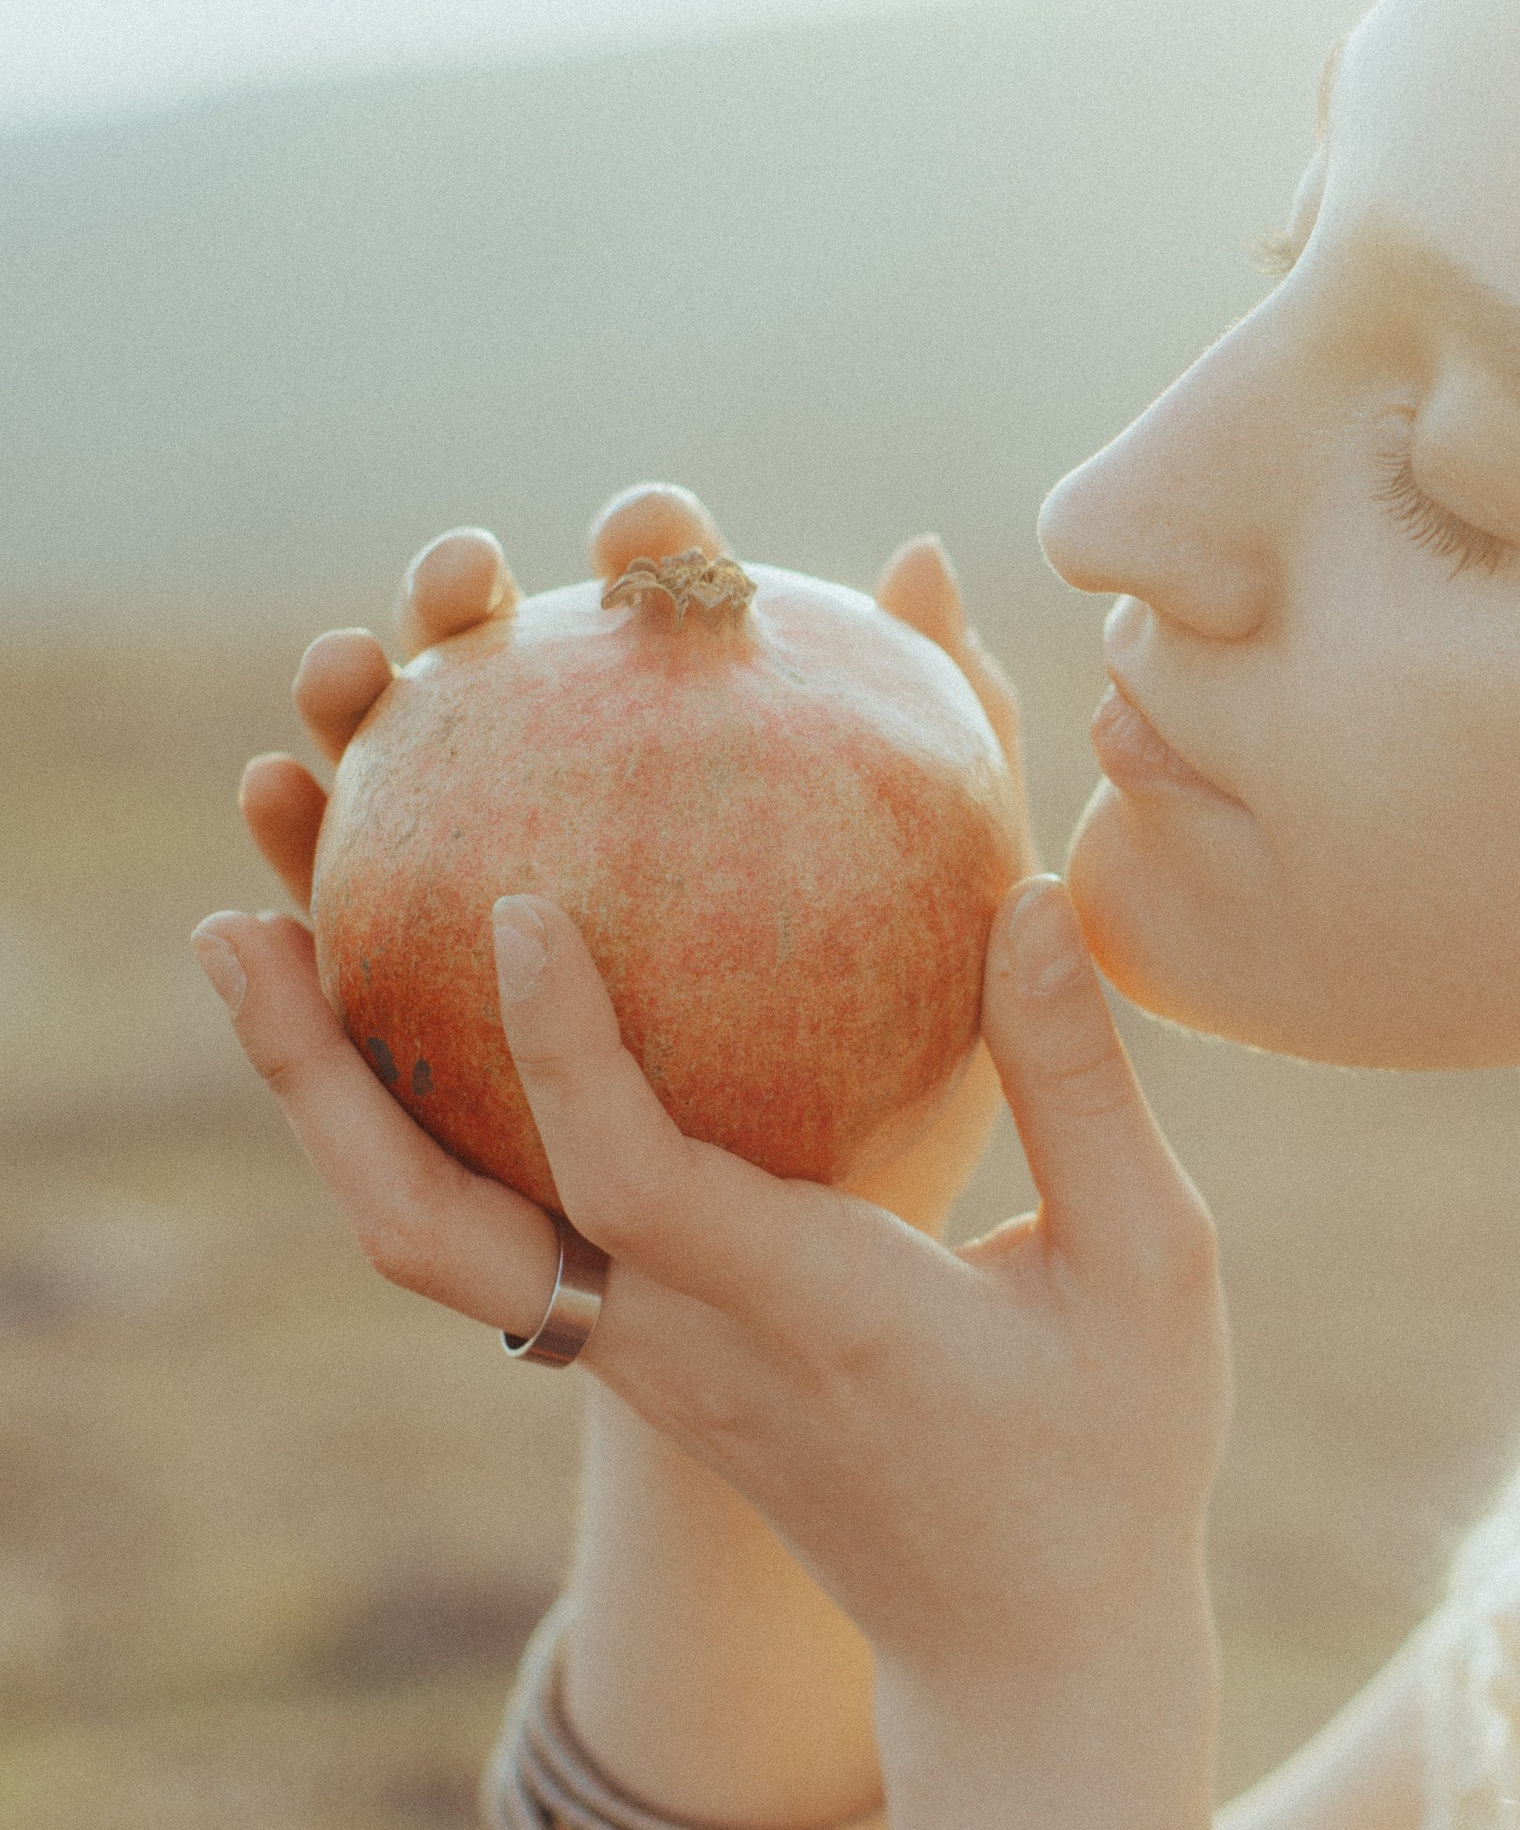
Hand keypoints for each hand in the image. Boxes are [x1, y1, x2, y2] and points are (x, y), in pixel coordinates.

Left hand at [195, 868, 1228, 1694]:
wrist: (1022, 1651)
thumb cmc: (1112, 1455)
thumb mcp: (1152, 1268)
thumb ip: (1083, 1086)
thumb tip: (1030, 893)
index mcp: (811, 1315)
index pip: (639, 1186)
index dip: (563, 1049)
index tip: (518, 907)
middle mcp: (686, 1345)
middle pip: (432, 1233)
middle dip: (316, 1082)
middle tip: (240, 922)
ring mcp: (640, 1363)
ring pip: (426, 1241)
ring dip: (324, 1098)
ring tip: (259, 933)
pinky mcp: (636, 1359)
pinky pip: (485, 1233)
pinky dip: (407, 1122)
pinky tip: (397, 1010)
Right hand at [230, 481, 1030, 1241]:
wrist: (859, 1297)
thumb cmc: (907, 1102)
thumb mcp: (957, 949)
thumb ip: (952, 754)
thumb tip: (924, 560)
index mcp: (692, 784)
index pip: (660, 635)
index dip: (646, 557)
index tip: (658, 531)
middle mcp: (566, 844)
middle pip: (491, 696)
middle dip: (447, 609)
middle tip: (467, 576)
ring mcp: (474, 955)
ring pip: (382, 825)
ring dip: (335, 737)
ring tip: (337, 683)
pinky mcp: (423, 1086)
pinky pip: (340, 1025)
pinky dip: (283, 968)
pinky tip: (251, 926)